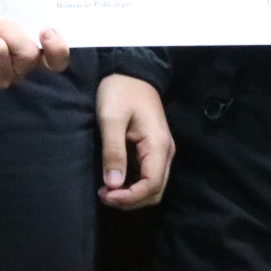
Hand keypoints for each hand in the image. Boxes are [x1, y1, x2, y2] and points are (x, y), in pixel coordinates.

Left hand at [97, 74, 173, 208]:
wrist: (132, 71)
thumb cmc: (120, 91)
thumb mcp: (111, 118)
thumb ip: (113, 151)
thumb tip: (112, 185)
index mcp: (158, 145)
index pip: (151, 185)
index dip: (130, 197)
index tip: (106, 195)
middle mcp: (166, 152)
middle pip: (156, 191)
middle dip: (131, 200)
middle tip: (103, 195)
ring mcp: (162, 151)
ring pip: (153, 186)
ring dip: (132, 195)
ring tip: (107, 190)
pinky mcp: (154, 149)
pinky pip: (148, 175)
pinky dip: (134, 185)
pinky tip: (115, 181)